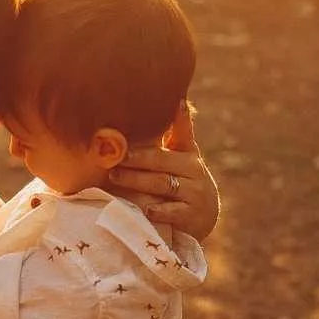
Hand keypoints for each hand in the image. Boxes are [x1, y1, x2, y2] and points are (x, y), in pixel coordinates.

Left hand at [108, 103, 220, 239]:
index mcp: (188, 153)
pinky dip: (157, 210)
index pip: (184, 132)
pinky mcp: (191, 216)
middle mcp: (194, 170)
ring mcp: (195, 194)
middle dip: (138, 158)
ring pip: (162, 184)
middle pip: (162, 161)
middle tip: (116, 155)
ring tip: (115, 177)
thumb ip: (174, 132)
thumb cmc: (184, 180)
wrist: (203, 217)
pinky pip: (171, 211)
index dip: (180, 118)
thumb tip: (170, 101)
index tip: (176, 102)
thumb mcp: (181, 156)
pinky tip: (143, 208)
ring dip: (137, 180)